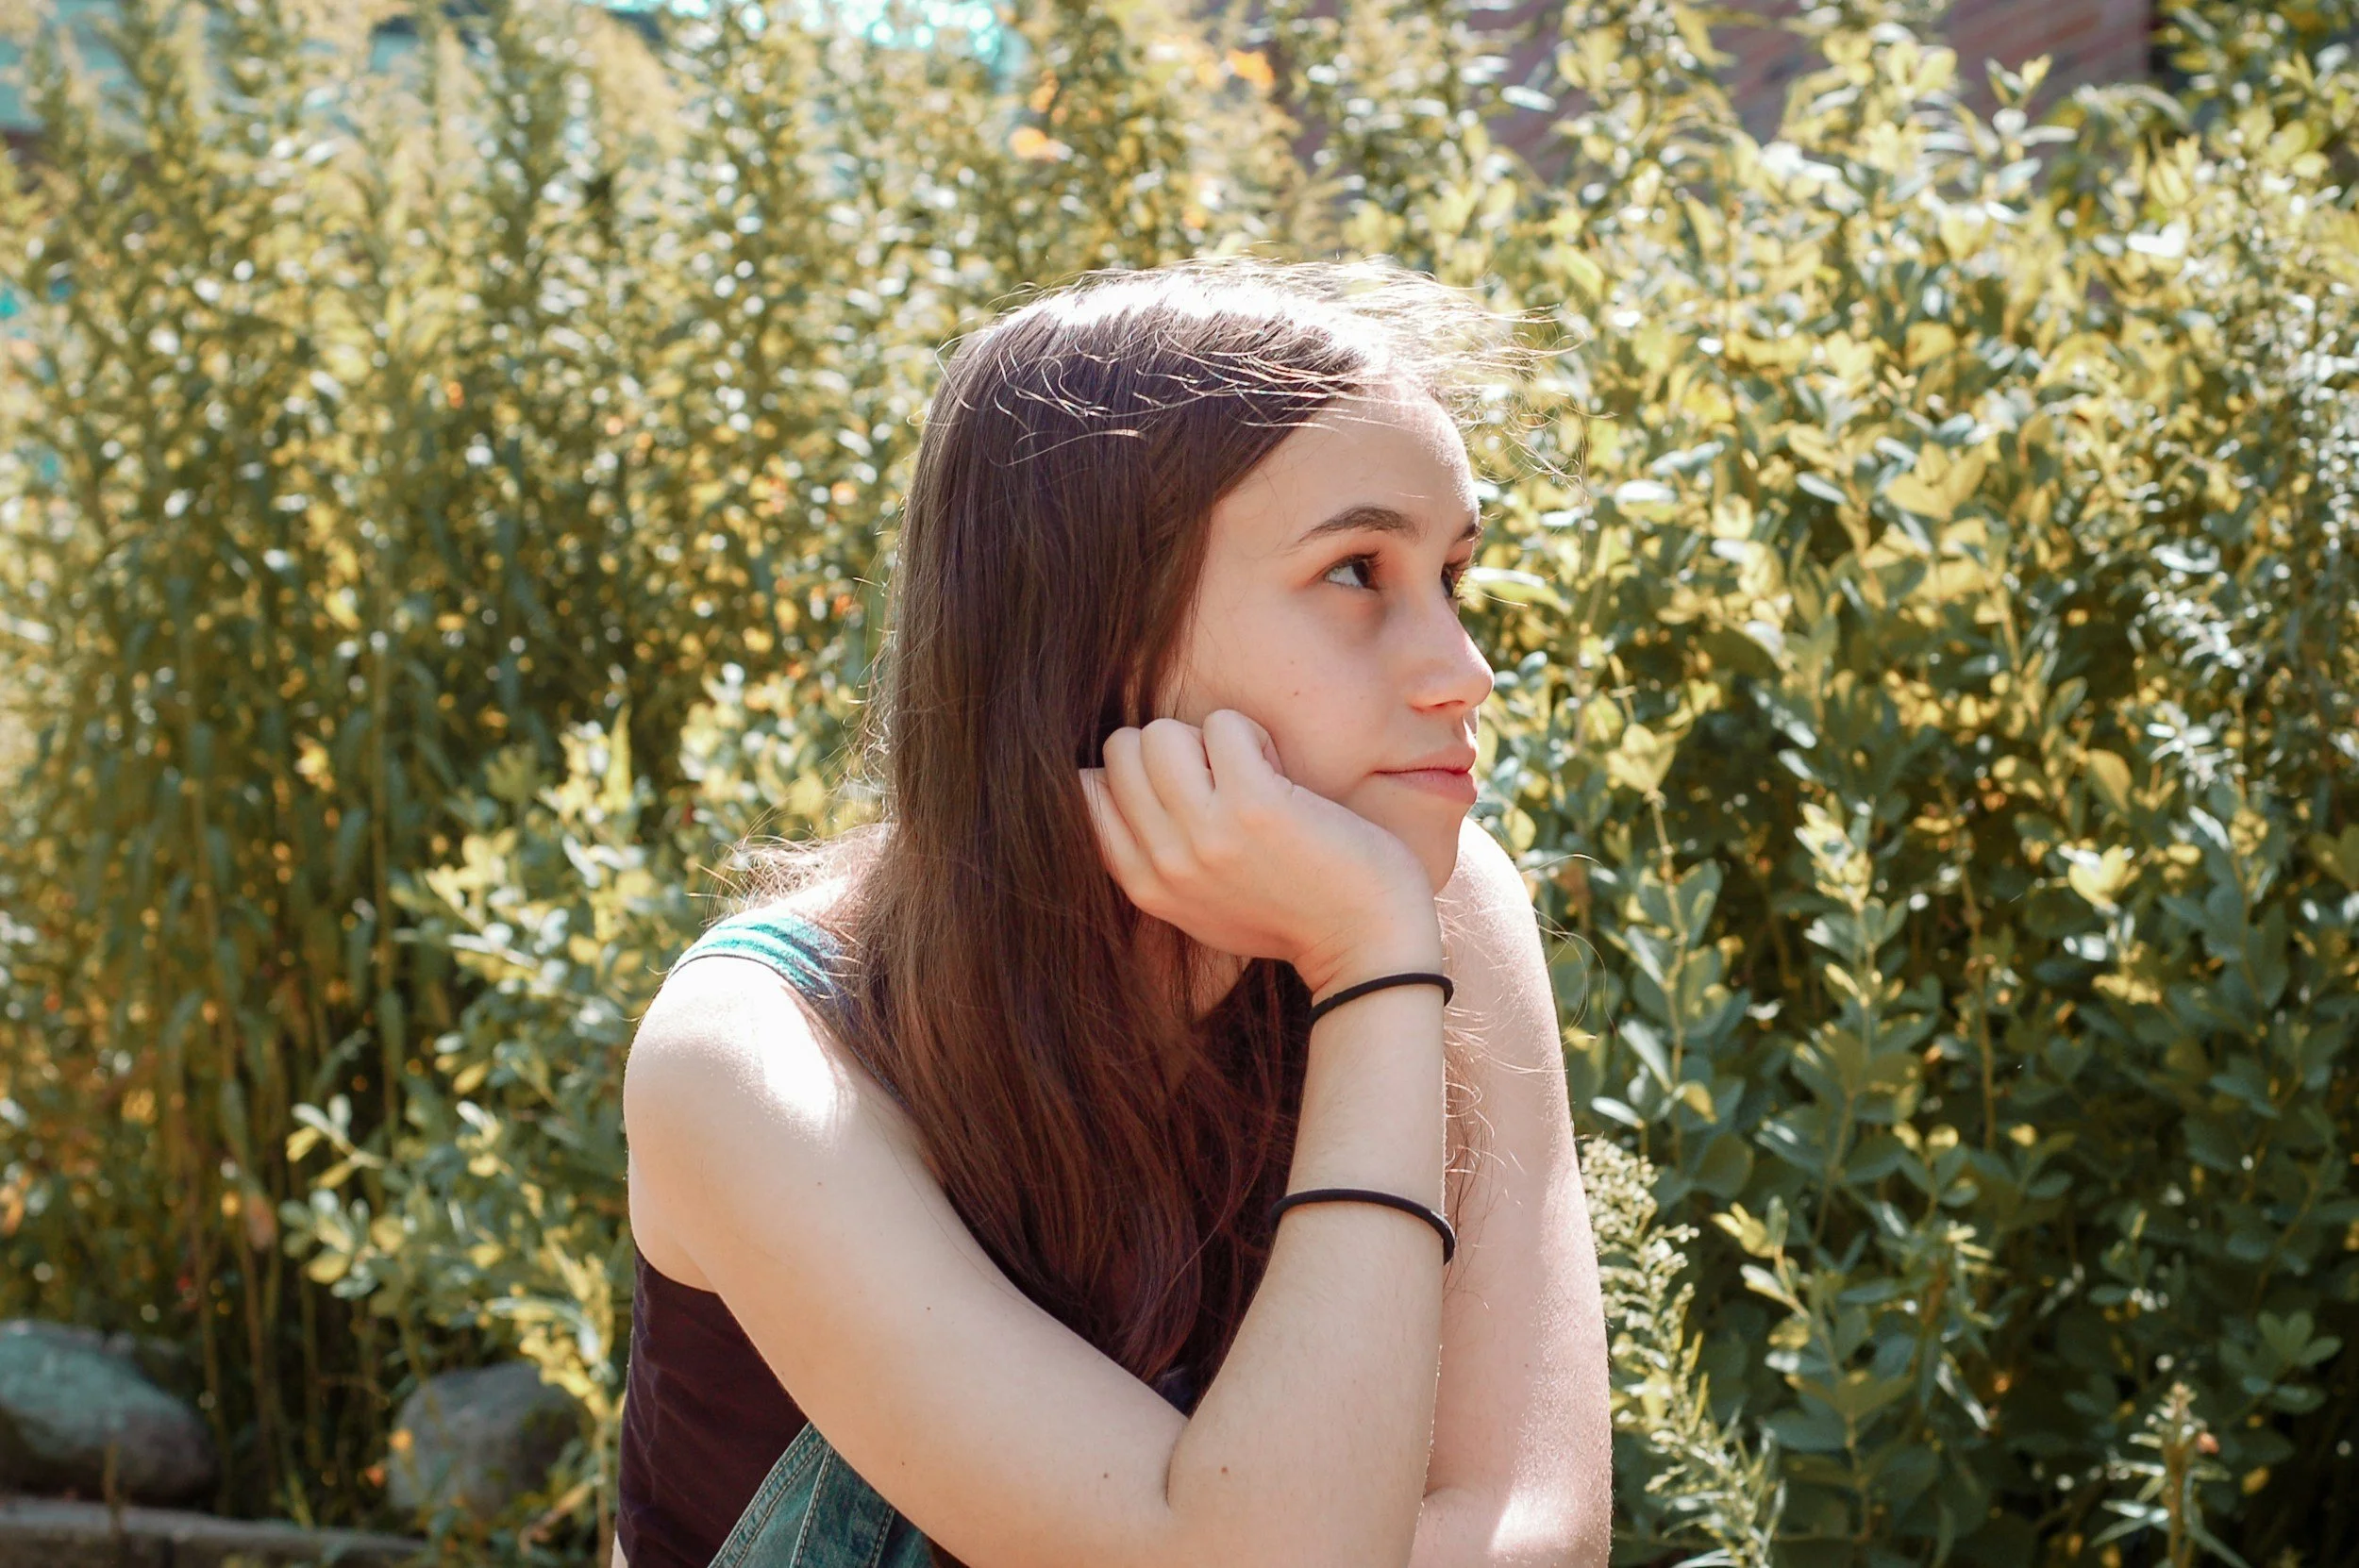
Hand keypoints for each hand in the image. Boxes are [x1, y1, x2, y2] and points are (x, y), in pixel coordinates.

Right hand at [1079, 710, 1439, 994]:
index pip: (1083, 793)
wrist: (1367, 945)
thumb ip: (1154, 858)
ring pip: (1159, 732)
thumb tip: (1101, 784)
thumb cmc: (1292, 915)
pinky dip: (1252, 734)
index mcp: (1146, 885)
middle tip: (1221, 780)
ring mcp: (1206, 834)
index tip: (1183, 793)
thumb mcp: (1200, 905)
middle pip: (1121, 750)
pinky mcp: (1254, 806)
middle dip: (1172, 749)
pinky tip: (1279, 773)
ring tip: (1250, 774)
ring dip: (1209, 738)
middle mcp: (1165, 861)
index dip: (1132, 773)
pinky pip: (1223, 724)